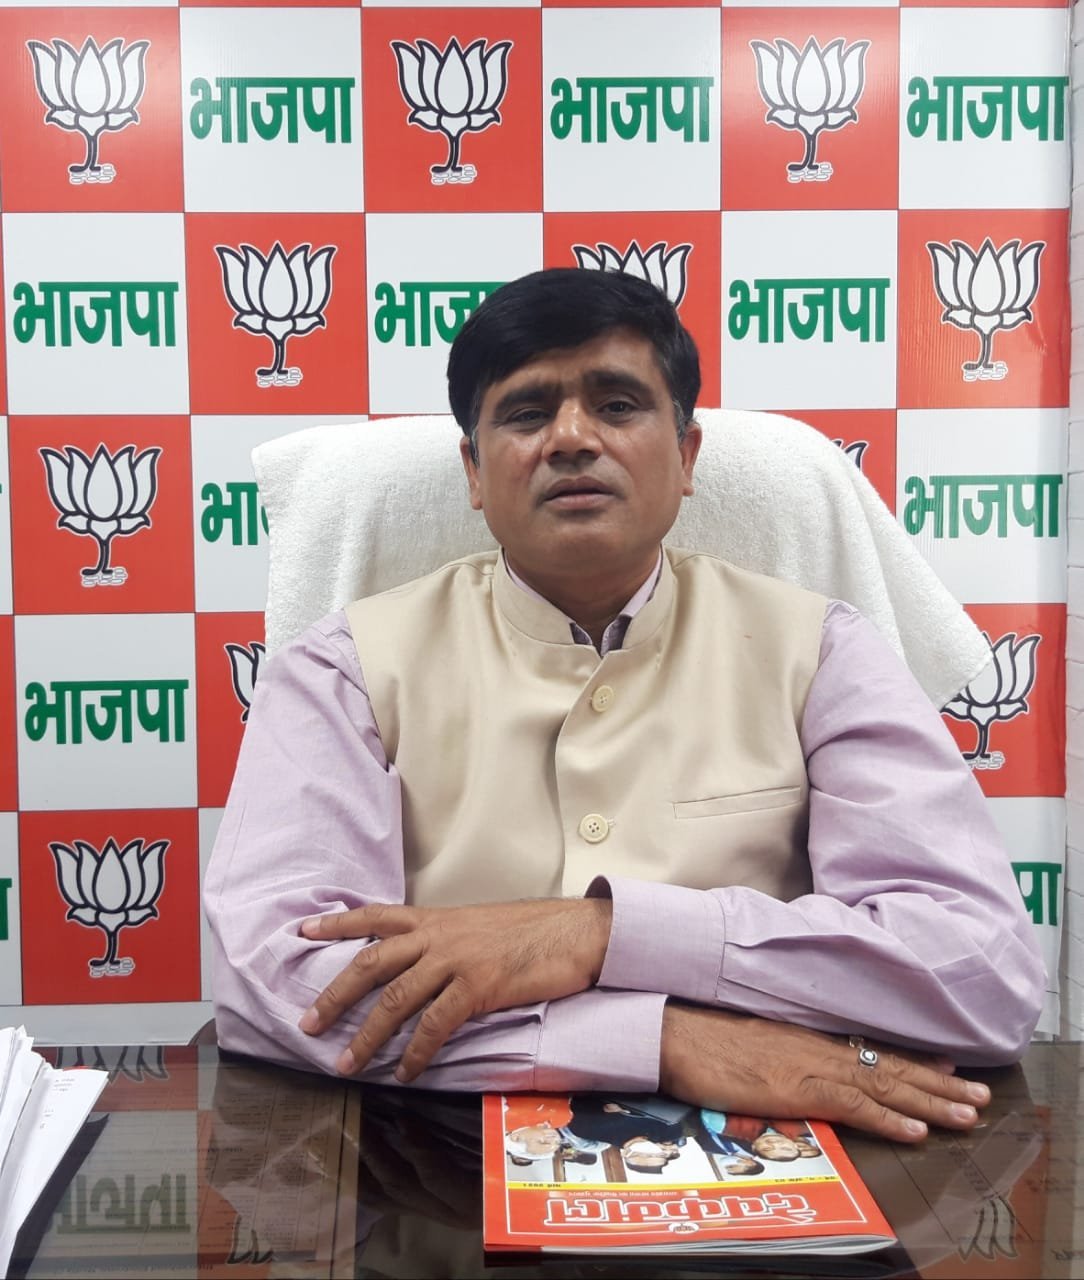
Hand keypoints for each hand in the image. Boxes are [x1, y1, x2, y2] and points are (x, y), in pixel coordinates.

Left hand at [298, 898, 611, 1079]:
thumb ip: (445, 941)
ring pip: (395, 998)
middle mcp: (438, 935)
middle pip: (371, 962)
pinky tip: (405, 1073)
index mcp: (436, 919)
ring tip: (347, 1064)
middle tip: (308, 1025)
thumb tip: (420, 963)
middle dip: (334, 995)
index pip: (376, 916)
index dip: (338, 924)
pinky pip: (436, 1024)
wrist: (575, 931)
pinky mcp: (478, 986)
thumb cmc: (530, 932)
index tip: (303, 931)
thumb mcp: (478, 927)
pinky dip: (416, 1052)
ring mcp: (457, 959)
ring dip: (367, 1036)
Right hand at [659, 1003, 990, 1143]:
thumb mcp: (750, 1041)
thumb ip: (780, 1053)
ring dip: (931, 1101)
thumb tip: (792, 1066)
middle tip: (979, 1094)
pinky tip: (916, 1131)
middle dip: (938, 1083)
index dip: (912, 1059)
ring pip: (885, 1085)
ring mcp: (812, 1066)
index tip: (948, 1065)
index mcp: (807, 1037)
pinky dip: (889, 1120)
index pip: (871, 1048)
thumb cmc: (702, 1037)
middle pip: (889, 1066)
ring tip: (968, 1113)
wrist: (675, 1032)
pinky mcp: (799, 1088)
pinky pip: (855, 1106)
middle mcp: (818, 1048)